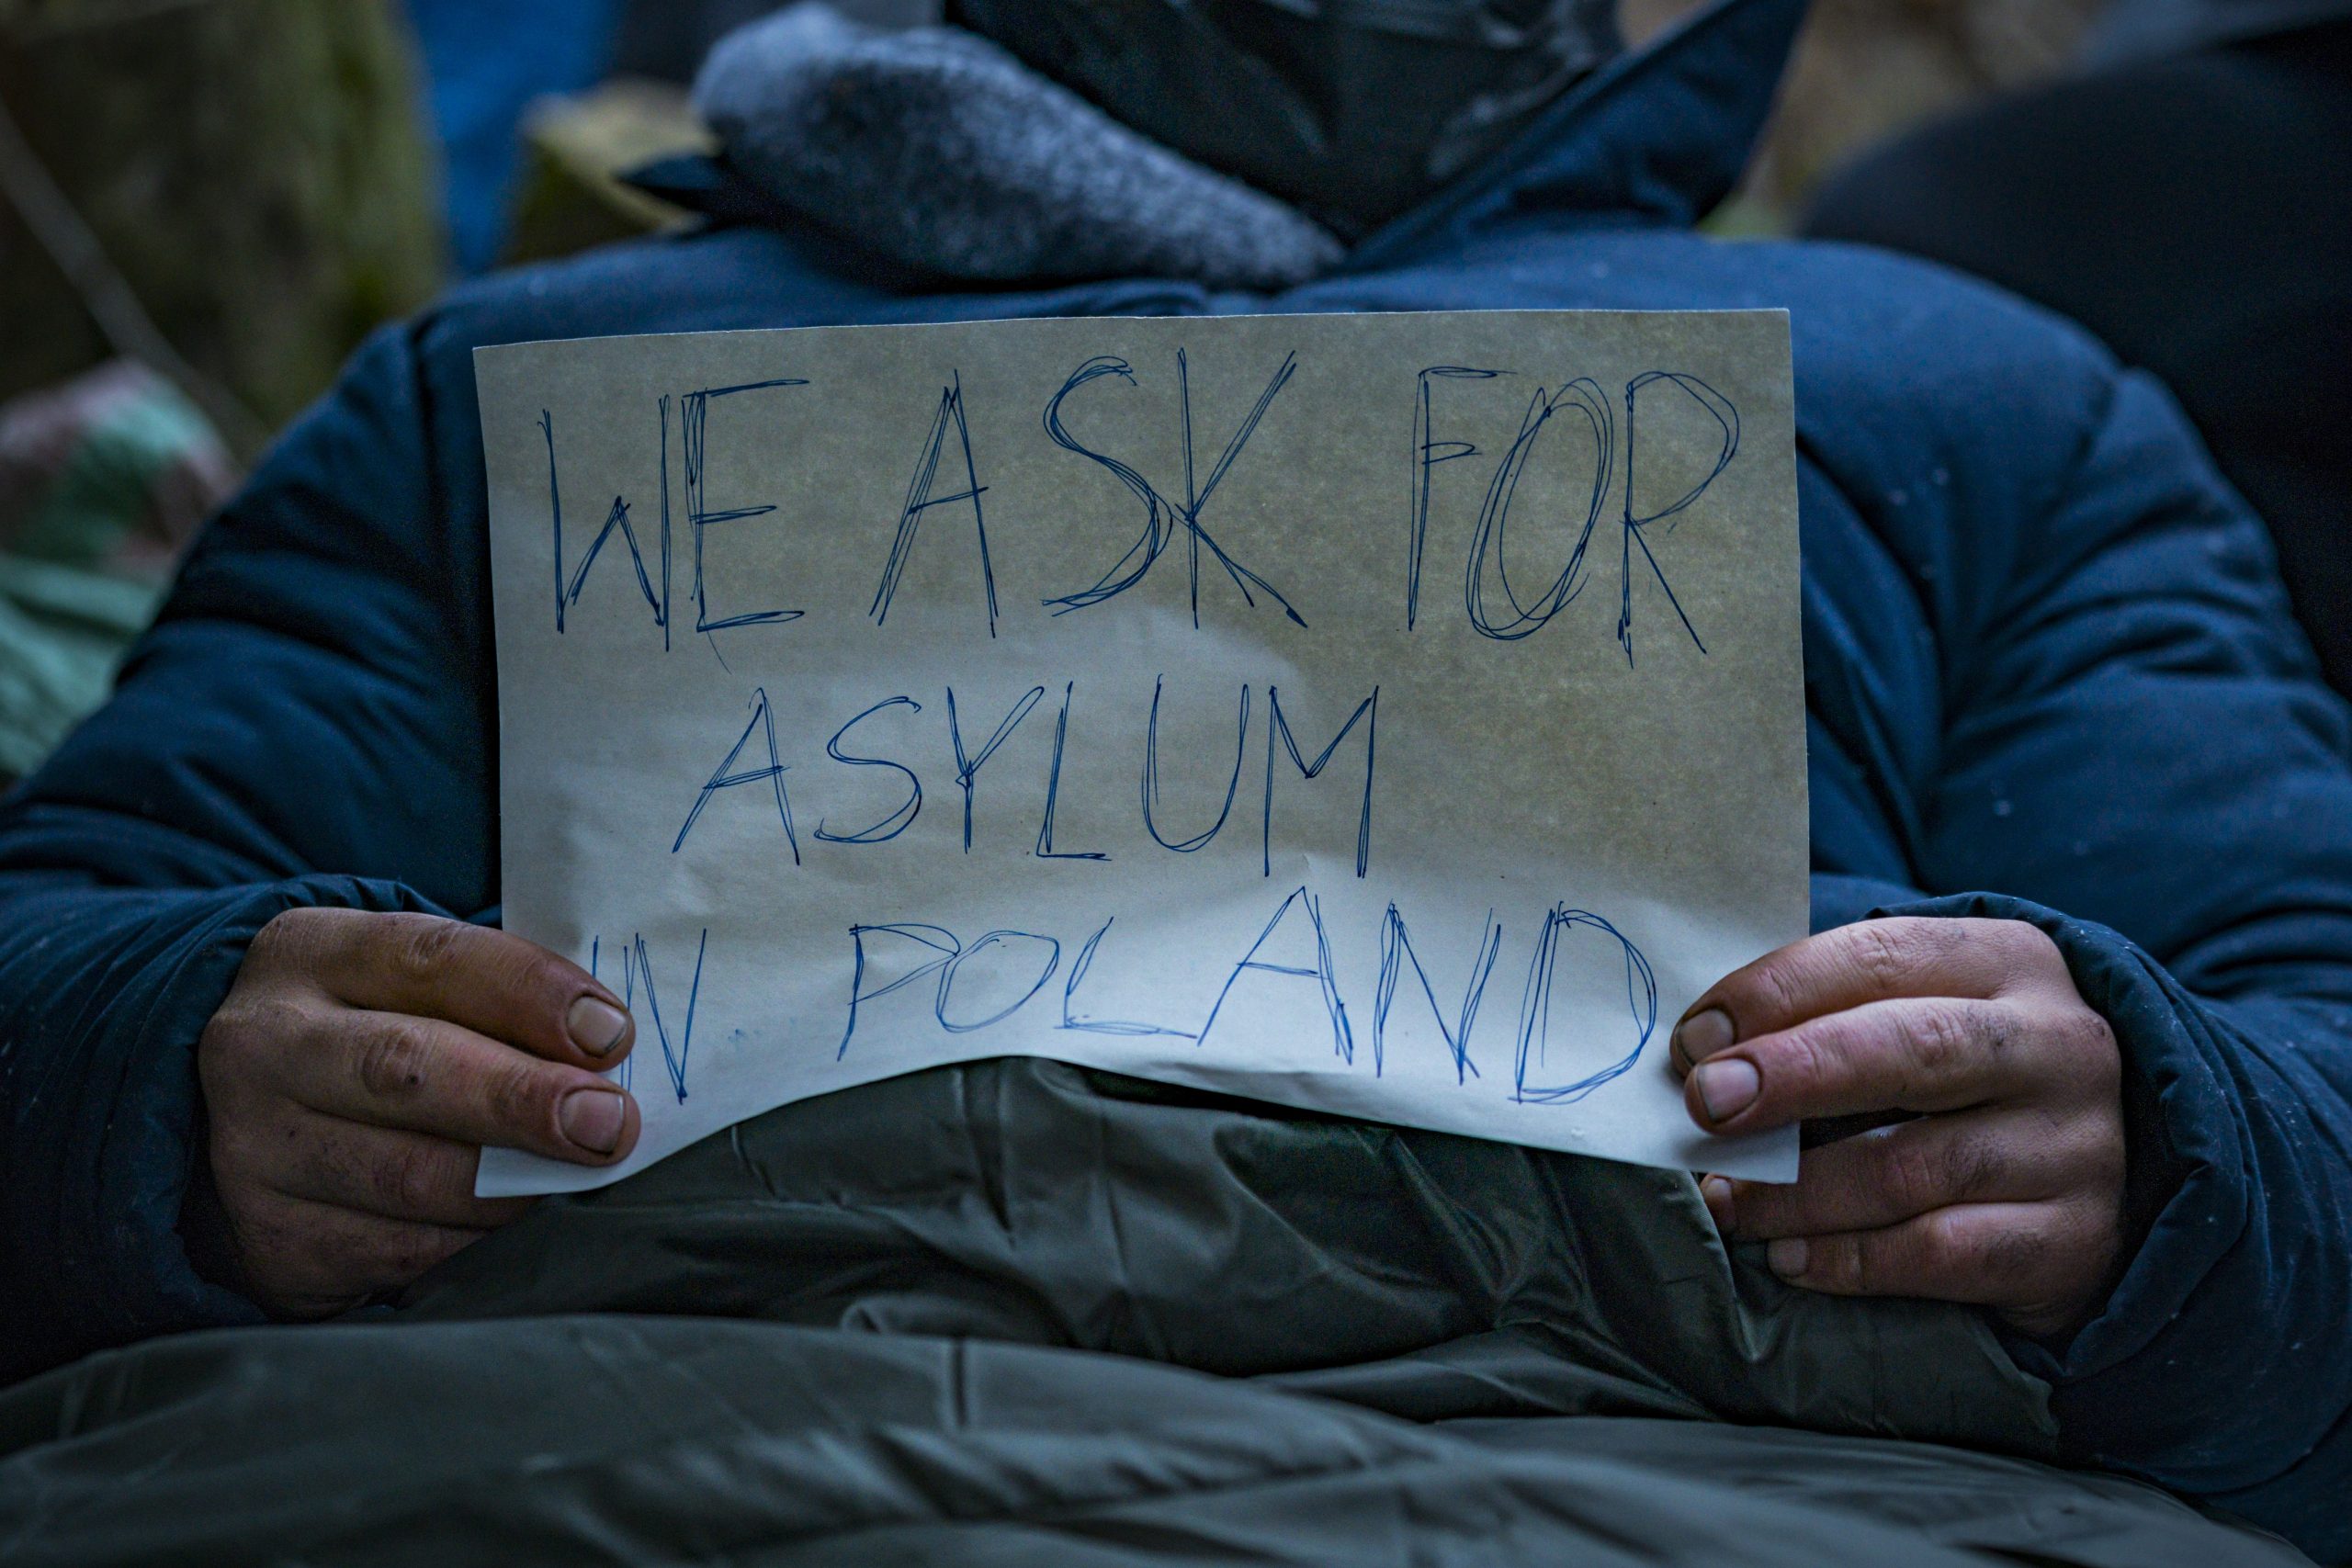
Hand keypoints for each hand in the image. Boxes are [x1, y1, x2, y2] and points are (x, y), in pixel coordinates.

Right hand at [197, 908, 638, 1316]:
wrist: (249, 1132)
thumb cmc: (375, 1039)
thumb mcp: (412, 990)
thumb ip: (498, 1004)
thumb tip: (606, 1051)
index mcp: (310, 954)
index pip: (433, 959)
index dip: (531, 995)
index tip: (611, 1034)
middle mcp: (263, 1045)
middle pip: (407, 1068)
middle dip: (522, 1099)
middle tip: (608, 1123)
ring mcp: (252, 1148)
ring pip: (406, 1174)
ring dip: (513, 1185)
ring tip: (579, 1180)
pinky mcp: (268, 1241)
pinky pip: (397, 1252)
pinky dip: (475, 1246)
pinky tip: (518, 1232)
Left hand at [1673, 917, 2125, 1336]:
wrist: (2109, 1175)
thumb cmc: (1964, 1077)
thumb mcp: (1921, 1012)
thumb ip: (1828, 1016)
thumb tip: (1701, 1053)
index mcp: (2007, 960)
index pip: (1878, 958)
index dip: (1775, 994)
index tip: (1694, 1040)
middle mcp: (2055, 1045)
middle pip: (1910, 1050)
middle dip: (1791, 1075)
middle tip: (1705, 1106)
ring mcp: (2075, 1146)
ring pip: (1914, 1166)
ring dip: (1798, 1191)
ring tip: (1725, 1201)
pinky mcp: (2072, 1242)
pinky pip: (1942, 1254)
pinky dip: (1851, 1261)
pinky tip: (1789, 1259)